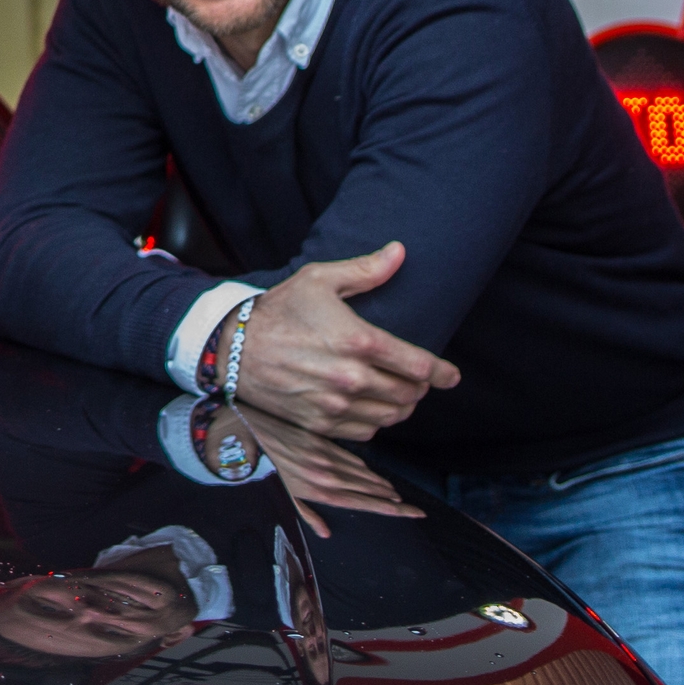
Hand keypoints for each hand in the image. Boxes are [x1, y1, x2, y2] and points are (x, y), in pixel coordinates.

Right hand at [225, 242, 458, 438]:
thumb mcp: (319, 280)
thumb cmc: (278, 311)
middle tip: (418, 379)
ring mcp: (336, 405)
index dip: (442, 372)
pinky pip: (366, 431)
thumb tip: (399, 252)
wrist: (233, 347)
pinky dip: (375, 421)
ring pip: (391, 416)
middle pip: (409, 394)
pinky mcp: (320, 424)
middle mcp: (351, 378)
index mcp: (358, 341)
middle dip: (420, 387)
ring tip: (399, 394)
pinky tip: (370, 407)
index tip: (450, 375)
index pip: (418, 365)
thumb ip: (365, 270)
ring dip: (401, 406)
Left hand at [237, 407, 418, 537]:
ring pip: (366, 474)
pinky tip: (373, 475)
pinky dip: (366, 469)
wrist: (259, 432)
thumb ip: (308, 515)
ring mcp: (331, 459)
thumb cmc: (272, 469)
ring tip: (395, 494)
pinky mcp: (329, 445)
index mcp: (323, 493)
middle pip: (372, 490)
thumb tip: (327, 534)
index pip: (367, 504)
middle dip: (393, 499)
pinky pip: (354, 459)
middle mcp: (331, 477)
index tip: (414, 512)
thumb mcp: (287, 496)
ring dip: (382, 485)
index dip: (394, 509)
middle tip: (412, 506)